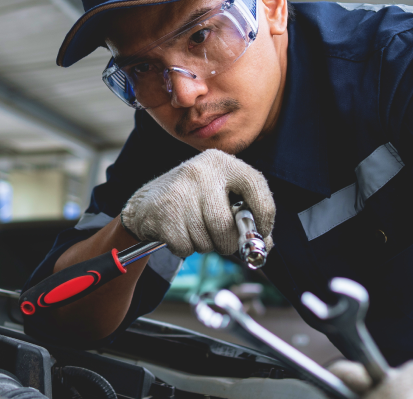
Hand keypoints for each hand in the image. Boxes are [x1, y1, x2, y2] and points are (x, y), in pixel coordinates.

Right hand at [120, 149, 274, 256]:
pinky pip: (186, 247)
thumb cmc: (193, 202)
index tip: (262, 232)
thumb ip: (246, 218)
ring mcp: (179, 192)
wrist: (146, 203)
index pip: (255, 185)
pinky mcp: (164, 213)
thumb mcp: (220, 196)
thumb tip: (265, 246)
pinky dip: (186, 249)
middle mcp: (200, 172)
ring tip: (195, 230)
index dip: (265, 215)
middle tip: (223, 243)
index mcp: (220, 162)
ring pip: (206, 240)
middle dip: (228, 243)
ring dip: (205, 246)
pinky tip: (179, 233)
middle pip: (225, 224)